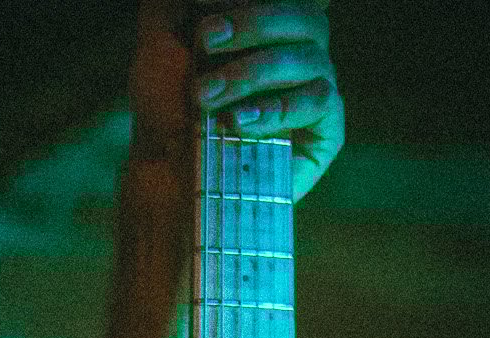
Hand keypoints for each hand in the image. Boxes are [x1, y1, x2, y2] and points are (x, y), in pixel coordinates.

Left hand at [130, 3, 342, 201]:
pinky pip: (318, 101)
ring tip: (206, 97)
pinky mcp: (326, 130)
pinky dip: (277, 108)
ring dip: (252, 72)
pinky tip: (239, 121)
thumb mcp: (163, 35)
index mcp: (272, 20)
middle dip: (252, 24)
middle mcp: (299, 48)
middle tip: (206, 42)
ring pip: (308, 57)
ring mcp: (315, 87)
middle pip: (304, 15)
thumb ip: (185, 1)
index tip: (204, 9)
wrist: (164, 169)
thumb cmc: (165, 103)